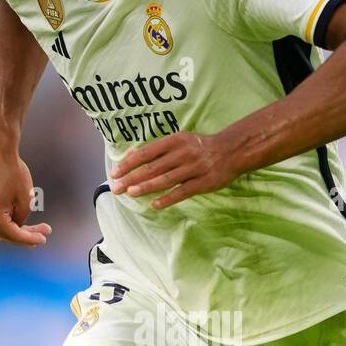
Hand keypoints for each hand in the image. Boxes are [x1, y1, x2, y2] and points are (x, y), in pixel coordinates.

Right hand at [0, 147, 51, 245]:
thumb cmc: (14, 172)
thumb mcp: (26, 200)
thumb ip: (22, 221)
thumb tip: (17, 229)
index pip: (13, 235)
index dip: (31, 239)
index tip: (44, 238)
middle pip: (2, 236)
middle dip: (23, 236)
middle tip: (41, 232)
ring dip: (8, 232)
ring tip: (27, 228)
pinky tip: (11, 220)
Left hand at [108, 130, 238, 208]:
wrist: (231, 151)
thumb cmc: (199, 147)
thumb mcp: (178, 140)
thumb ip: (156, 149)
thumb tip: (130, 154)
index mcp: (174, 141)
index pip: (146, 153)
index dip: (129, 163)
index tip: (115, 173)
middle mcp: (182, 153)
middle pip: (152, 167)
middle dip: (132, 178)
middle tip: (116, 188)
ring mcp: (193, 168)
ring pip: (165, 180)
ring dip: (146, 187)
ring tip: (131, 193)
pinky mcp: (203, 182)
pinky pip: (182, 191)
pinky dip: (168, 198)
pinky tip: (155, 205)